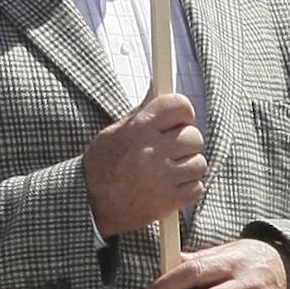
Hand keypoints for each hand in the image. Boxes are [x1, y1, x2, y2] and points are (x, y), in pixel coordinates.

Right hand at [86, 94, 208, 238]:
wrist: (90, 205)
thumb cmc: (103, 165)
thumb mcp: (114, 133)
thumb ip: (141, 113)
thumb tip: (157, 84)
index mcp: (136, 129)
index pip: (178, 105)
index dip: (182, 112)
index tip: (179, 120)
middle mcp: (150, 150)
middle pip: (194, 136)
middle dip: (185, 144)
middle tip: (169, 151)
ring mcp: (161, 177)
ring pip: (199, 163)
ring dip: (187, 168)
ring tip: (166, 172)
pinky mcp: (169, 200)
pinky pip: (197, 187)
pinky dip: (186, 189)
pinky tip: (167, 188)